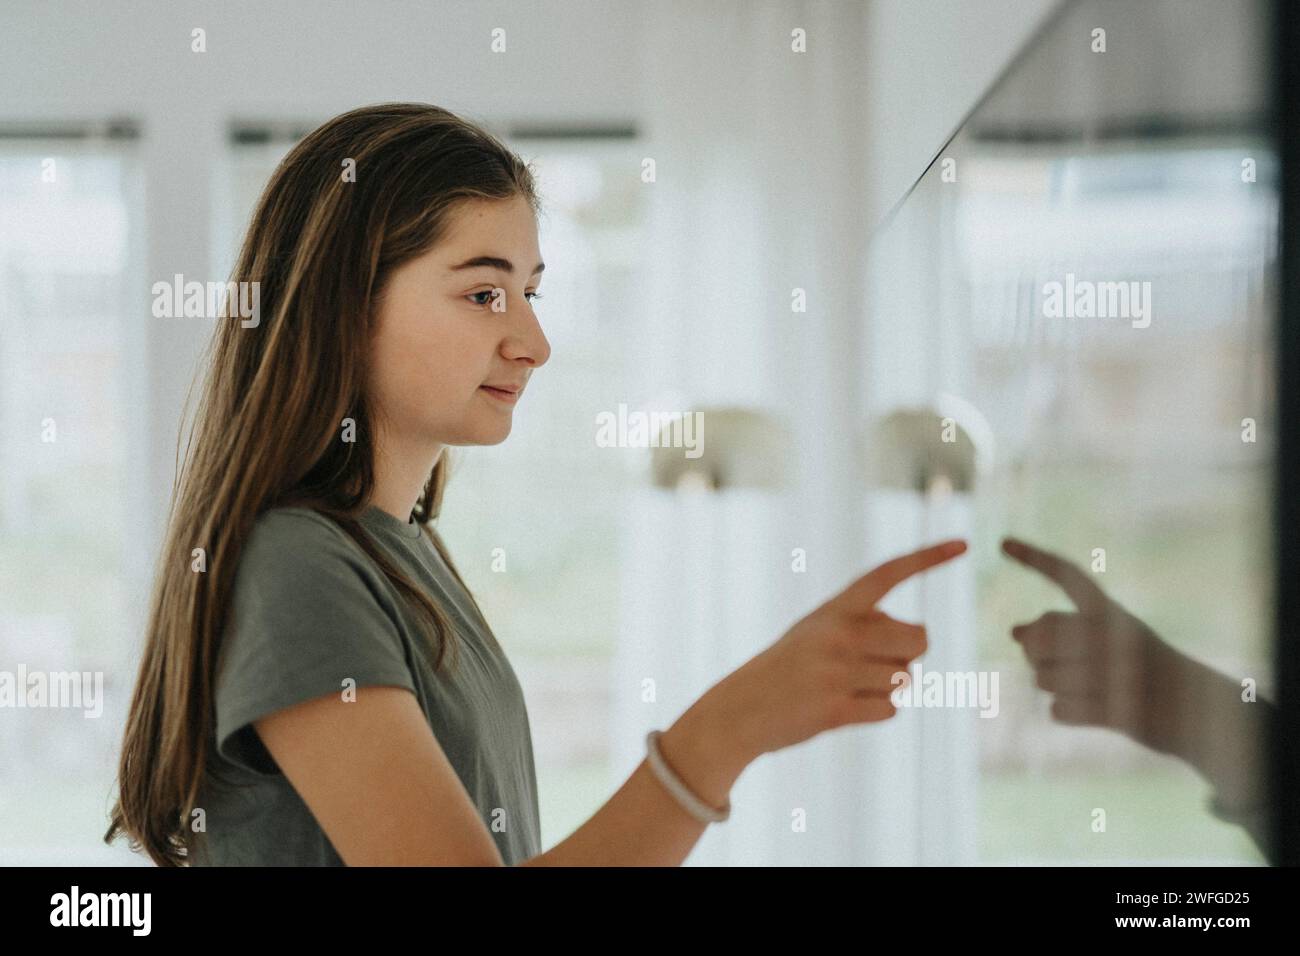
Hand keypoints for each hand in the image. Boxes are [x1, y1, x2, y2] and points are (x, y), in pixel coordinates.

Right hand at [718, 539, 967, 758]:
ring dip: (886, 688)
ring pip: (905, 679)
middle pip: (918, 639)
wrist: (739, 709)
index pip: (888, 573)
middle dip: (909, 654)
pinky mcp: (837, 709)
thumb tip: (916, 638)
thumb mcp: (817, 629)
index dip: (928, 558)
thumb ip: (862, 624)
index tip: (964, 544)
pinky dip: (875, 713)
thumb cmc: (788, 667)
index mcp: (834, 607)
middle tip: (878, 663)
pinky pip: (890, 710)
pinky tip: (843, 709)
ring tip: (847, 687)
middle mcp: (839, 633)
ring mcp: (838, 671)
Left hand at [1001, 536, 1192, 755]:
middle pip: (1038, 638)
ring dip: (1054, 687)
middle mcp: (1112, 635)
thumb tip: (1013, 631)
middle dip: (1034, 653)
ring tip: (1088, 687)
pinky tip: (1094, 709)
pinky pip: (1058, 710)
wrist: (1192, 705)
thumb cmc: (1140, 665)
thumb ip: (1062, 628)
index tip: (1002, 543)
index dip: (1034, 559)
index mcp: (1112, 611)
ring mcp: (1115, 673)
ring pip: (1042, 678)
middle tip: (1053, 662)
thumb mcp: (1109, 635)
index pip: (1067, 577)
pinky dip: (1069, 713)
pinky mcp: (1115, 710)